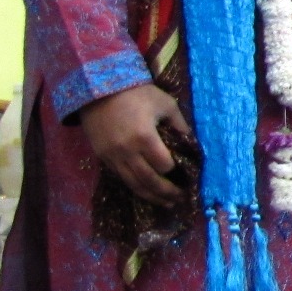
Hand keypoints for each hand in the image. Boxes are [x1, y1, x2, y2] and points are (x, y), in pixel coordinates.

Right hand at [79, 84, 189, 204]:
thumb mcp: (165, 104)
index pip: (164, 165)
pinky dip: (134, 186)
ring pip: (133, 184)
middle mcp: (127, 151)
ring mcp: (112, 156)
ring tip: (166, 203)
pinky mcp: (102, 156)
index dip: (175, 171)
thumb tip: (192, 144)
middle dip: (166, 192)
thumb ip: (180, 125)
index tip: (186, 174)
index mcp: (144, 137)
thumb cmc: (137, 93)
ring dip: (151, 196)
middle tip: (180, 199)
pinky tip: (145, 190)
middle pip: (149, 180)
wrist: (98, 87)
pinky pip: (120, 177)